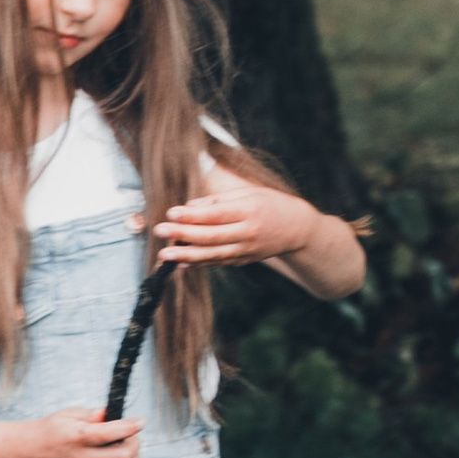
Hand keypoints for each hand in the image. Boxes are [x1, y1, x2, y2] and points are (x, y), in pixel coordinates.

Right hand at [28, 407, 140, 457]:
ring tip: (129, 449)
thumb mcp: (70, 414)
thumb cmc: (52, 430)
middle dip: (135, 443)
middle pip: (124, 456)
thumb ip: (94, 414)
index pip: (113, 433)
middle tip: (132, 436)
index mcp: (78, 438)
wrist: (31, 453)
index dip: (132, 426)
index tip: (140, 421)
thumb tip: (115, 414)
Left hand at [152, 164, 304, 270]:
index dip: (193, 214)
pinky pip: (218, 262)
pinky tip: (181, 263)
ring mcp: (246, 250)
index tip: (171, 212)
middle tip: (159, 231)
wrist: (298, 229)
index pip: (216, 214)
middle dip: (183, 234)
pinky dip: (199, 263)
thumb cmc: (271, 204)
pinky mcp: (244, 260)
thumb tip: (190, 206)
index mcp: (250, 210)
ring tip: (164, 254)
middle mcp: (248, 232)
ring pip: (212, 254)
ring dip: (186, 254)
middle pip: (211, 236)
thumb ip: (220, 200)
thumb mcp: (250, 194)